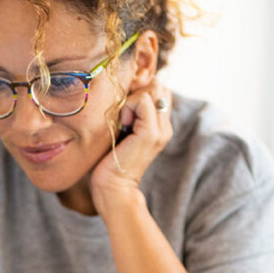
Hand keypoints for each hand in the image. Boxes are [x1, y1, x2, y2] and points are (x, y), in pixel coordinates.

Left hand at [90, 80, 172, 214]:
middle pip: (158, 85)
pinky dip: (128, 107)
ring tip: (122, 121)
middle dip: (136, 91)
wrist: (112, 187)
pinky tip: (121, 125)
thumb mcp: (120, 129)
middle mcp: (164, 126)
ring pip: (152, 89)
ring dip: (131, 99)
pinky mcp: (152, 133)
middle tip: (122, 114)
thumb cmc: (109, 159)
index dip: (138, 91)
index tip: (123, 111)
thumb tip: (124, 88)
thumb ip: (128, 111)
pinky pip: (143, 100)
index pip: (157, 89)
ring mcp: (161, 129)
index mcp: (159, 124)